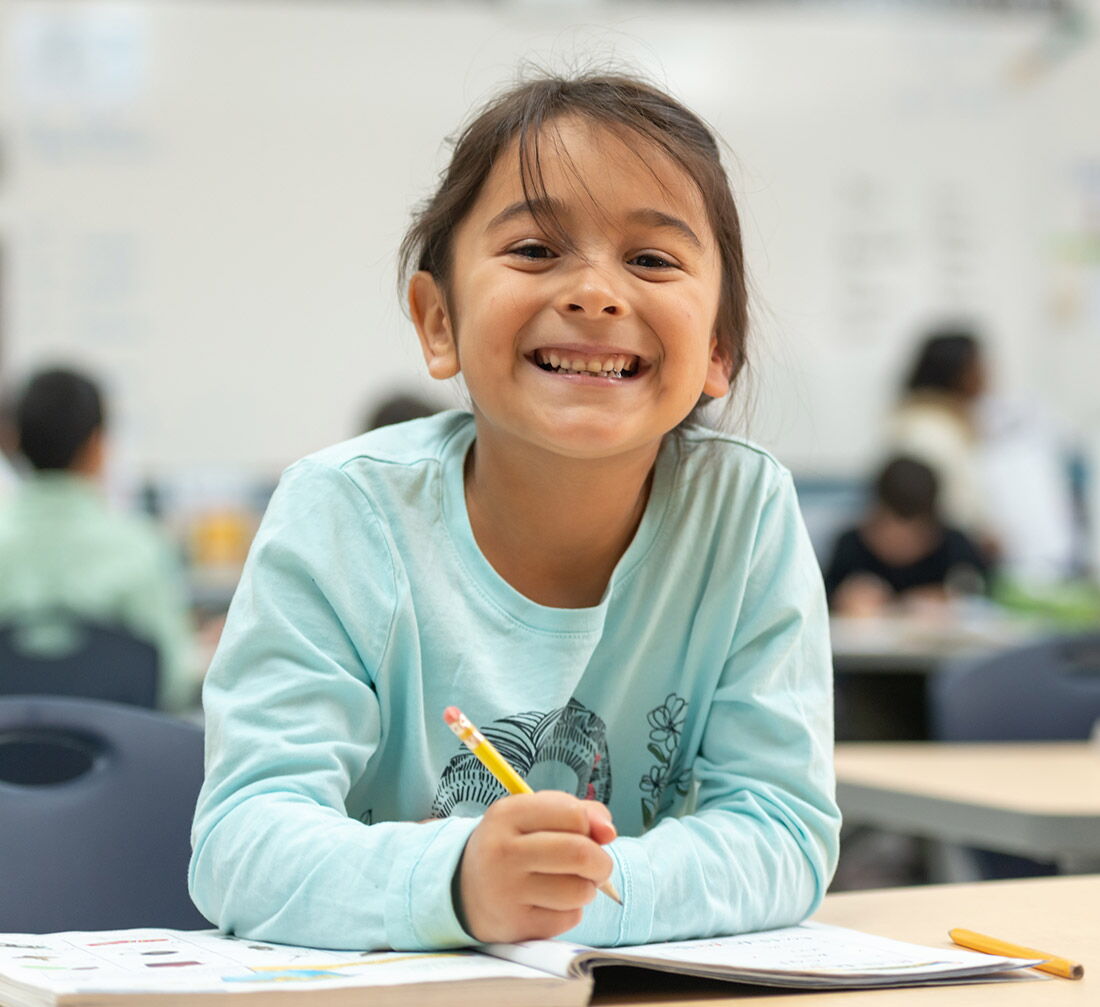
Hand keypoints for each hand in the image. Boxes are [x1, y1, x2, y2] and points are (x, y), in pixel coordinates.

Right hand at [456, 791, 615, 942]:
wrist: (464, 889)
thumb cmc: (514, 845)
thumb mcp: (535, 816)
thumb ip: (579, 813)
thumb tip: (609, 831)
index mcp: (508, 814)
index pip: (573, 814)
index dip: (590, 825)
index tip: (585, 833)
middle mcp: (503, 851)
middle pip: (580, 854)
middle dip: (601, 862)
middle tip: (597, 866)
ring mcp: (506, 891)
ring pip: (579, 890)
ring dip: (587, 888)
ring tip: (570, 883)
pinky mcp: (515, 925)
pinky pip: (568, 918)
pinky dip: (571, 910)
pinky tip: (551, 903)